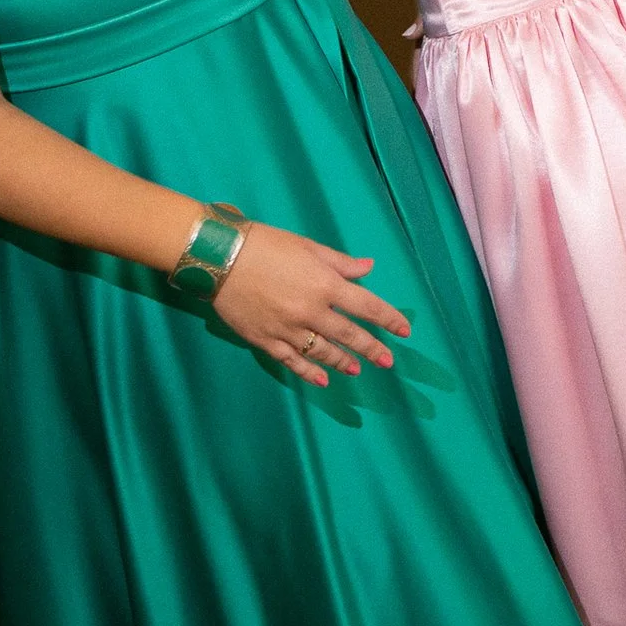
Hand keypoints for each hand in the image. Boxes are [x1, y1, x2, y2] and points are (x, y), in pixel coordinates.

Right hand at [210, 224, 412, 385]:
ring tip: (357, 369)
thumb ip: (340, 263)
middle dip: (372, 349)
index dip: (388, 319)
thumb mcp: (308, 247)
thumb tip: (368, 269)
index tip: (404, 331)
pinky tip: (322, 380)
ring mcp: (288, 330)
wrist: (221, 259)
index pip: (366, 306)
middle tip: (388, 361)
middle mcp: (311, 312)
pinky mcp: (266, 341)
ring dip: (343, 362)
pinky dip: (309, 373)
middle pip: (349, 335)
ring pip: (323, 353)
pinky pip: (292, 362)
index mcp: (326, 285)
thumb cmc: (267, 245)